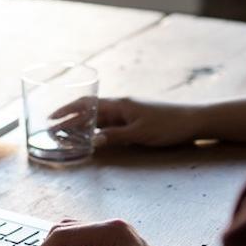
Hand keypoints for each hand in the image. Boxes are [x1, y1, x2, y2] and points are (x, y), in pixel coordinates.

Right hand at [53, 98, 203, 147]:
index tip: (51, 118)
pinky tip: (92, 137)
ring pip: (98, 117)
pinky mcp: (135, 119)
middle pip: (89, 110)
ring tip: (66, 134)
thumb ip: (115, 136)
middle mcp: (121, 106)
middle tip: (52, 129)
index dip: (67, 111)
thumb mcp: (140, 134)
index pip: (87, 105)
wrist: (194, 120)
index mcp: (119, 104)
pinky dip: (96, 129)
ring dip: (81, 124)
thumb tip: (92, 141)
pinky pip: (109, 123)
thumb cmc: (168, 125)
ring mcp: (128, 112)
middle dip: (69, 118)